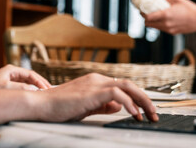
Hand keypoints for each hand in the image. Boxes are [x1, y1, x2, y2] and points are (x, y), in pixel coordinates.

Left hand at [0, 64, 51, 90]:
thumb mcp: (6, 88)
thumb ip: (20, 88)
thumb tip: (34, 90)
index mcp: (12, 70)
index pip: (31, 74)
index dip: (40, 81)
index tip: (47, 89)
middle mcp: (12, 72)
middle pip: (30, 77)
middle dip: (40, 83)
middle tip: (50, 91)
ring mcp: (10, 78)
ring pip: (27, 82)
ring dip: (35, 87)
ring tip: (45, 94)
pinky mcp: (8, 85)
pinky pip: (22, 87)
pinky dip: (29, 91)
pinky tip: (34, 97)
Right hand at [36, 73, 157, 122]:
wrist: (41, 105)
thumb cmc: (60, 107)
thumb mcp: (86, 107)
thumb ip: (102, 105)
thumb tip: (118, 106)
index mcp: (95, 82)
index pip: (123, 86)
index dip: (137, 98)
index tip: (146, 112)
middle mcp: (97, 79)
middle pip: (129, 84)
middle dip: (145, 99)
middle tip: (154, 114)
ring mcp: (94, 84)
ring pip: (126, 86)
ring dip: (142, 101)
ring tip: (149, 115)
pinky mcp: (91, 92)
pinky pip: (116, 93)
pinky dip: (128, 103)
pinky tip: (133, 114)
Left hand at [142, 0, 195, 33]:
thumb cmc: (190, 8)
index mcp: (165, 15)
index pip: (147, 17)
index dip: (142, 14)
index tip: (141, 10)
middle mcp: (166, 24)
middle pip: (148, 24)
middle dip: (145, 18)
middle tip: (146, 12)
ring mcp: (169, 29)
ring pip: (155, 28)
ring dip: (152, 22)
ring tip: (153, 15)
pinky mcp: (173, 33)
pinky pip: (162, 29)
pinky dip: (159, 25)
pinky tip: (162, 19)